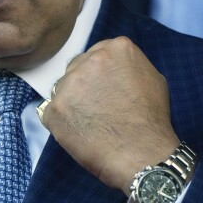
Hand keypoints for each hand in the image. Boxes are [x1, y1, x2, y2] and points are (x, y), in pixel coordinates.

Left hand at [38, 36, 179, 194]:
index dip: (98, 76)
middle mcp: (90, 60)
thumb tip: (114, 68)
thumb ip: (128, 66)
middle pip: (75, 68)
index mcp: (115, 48)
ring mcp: (69, 83)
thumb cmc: (150, 121)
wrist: (142, 153)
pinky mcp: (55, 107)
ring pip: (62, 89)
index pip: (95, 55)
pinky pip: (50, 112)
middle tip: (97, 109)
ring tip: (91, 124)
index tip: (103, 91)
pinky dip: (62, 124)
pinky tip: (80, 134)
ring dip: (71, 104)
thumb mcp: (152, 78)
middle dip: (83, 87)